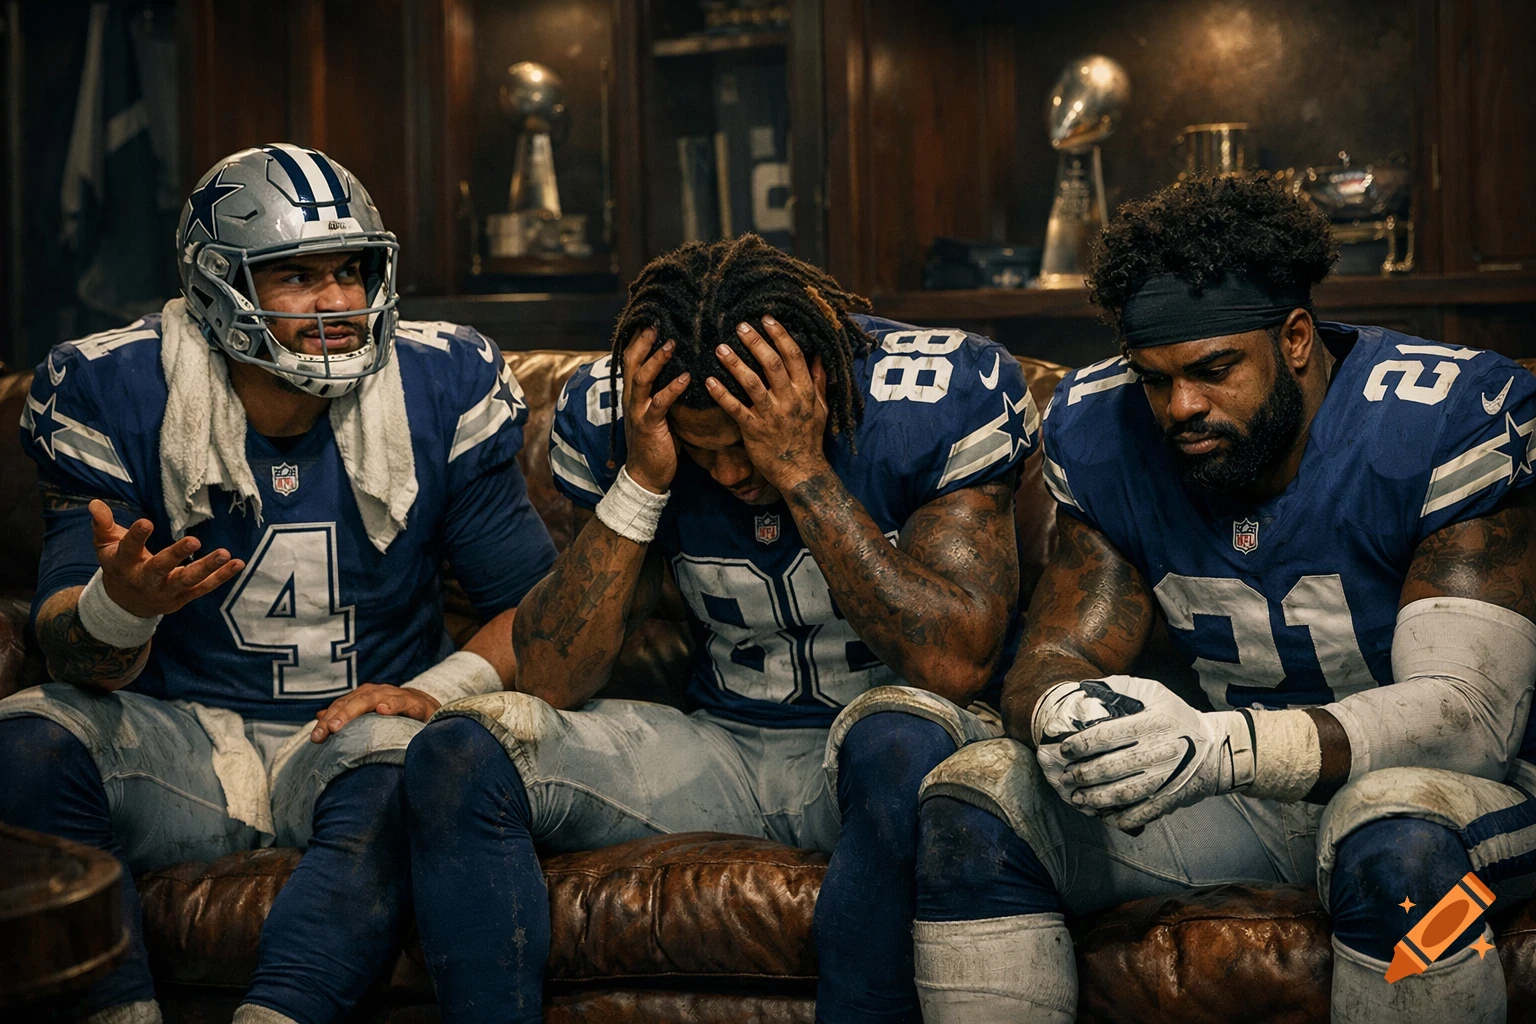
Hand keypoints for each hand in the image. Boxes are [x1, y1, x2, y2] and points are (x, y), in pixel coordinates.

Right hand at [90, 500, 244, 617]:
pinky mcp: (182, 598)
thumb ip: (102, 525)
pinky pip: (203, 588)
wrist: (124, 604)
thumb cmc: (118, 564)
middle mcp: (144, 580)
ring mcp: (165, 592)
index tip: (146, 522)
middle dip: (176, 555)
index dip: (136, 536)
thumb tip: (96, 503)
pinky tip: (238, 564)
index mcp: (122, 565)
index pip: (128, 549)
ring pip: (186, 581)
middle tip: (194, 541)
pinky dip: (221, 577)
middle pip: (159, 569)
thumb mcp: (105, 545)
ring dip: (206, 568)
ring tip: (224, 553)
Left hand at [310, 683, 440, 742]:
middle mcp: (379, 692)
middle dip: (337, 715)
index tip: (316, 737)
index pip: (342, 705)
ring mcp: (397, 696)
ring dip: (355, 709)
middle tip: (325, 731)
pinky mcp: (416, 703)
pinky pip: (403, 702)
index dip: (327, 719)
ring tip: (340, 724)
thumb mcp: (370, 715)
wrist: (431, 708)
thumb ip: (347, 714)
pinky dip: (393, 705)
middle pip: (354, 700)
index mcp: (366, 696)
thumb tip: (319, 715)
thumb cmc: (396, 714)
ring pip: (373, 698)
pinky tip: (383, 711)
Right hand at [620, 327, 689, 493]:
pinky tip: (686, 377)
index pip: (632, 359)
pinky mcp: (649, 426)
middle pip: (632, 362)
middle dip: (643, 341)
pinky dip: (673, 388)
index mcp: (634, 394)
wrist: (646, 476)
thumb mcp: (659, 412)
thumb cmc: (658, 442)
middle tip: (657, 322)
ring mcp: (638, 411)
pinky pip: (660, 403)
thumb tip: (684, 371)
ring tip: (672, 344)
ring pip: (642, 378)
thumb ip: (664, 392)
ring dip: (656, 359)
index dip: (639, 339)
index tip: (652, 319)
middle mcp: (632, 398)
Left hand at [706, 315, 828, 492]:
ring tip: (719, 348)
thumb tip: (819, 354)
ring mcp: (772, 415)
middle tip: (739, 326)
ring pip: (752, 383)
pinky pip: (735, 409)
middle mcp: (790, 400)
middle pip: (772, 364)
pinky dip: (721, 395)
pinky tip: (709, 381)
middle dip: (755, 342)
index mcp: (805, 391)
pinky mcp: (755, 430)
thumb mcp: (820, 407)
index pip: (793, 356)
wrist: (801, 471)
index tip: (766, 319)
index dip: (780, 335)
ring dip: (735, 364)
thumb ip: (817, 379)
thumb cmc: (809, 437)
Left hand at [1035, 675, 1254, 832]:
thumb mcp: (1155, 693)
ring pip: (1123, 793)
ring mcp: (1165, 777)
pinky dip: (1120, 818)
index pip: (1108, 735)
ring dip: (1095, 799)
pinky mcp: (1171, 798)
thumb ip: (1120, 688)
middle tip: (1066, 777)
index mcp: (1152, 723)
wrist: (1217, 750)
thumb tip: (1085, 688)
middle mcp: (1158, 750)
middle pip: (1111, 767)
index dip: (1081, 744)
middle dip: (1082, 774)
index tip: (1064, 749)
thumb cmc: (1178, 717)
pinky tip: (1104, 816)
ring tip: (1078, 798)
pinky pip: (1142, 813)